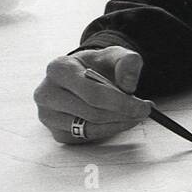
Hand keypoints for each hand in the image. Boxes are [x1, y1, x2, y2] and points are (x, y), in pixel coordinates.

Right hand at [34, 46, 149, 143]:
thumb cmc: (98, 66)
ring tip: (133, 114)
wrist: (82, 75)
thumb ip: (127, 62)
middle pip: (92, 113)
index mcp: (58, 69)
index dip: (122, 103)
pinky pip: (86, 137)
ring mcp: (48, 115)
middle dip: (123, 114)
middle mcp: (46, 93)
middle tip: (144, 112)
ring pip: (90, 128)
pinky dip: (107, 130)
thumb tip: (128, 85)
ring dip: (118, 124)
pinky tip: (116, 119)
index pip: (93, 93)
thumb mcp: (114, 55)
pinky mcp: (56, 132)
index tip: (144, 106)